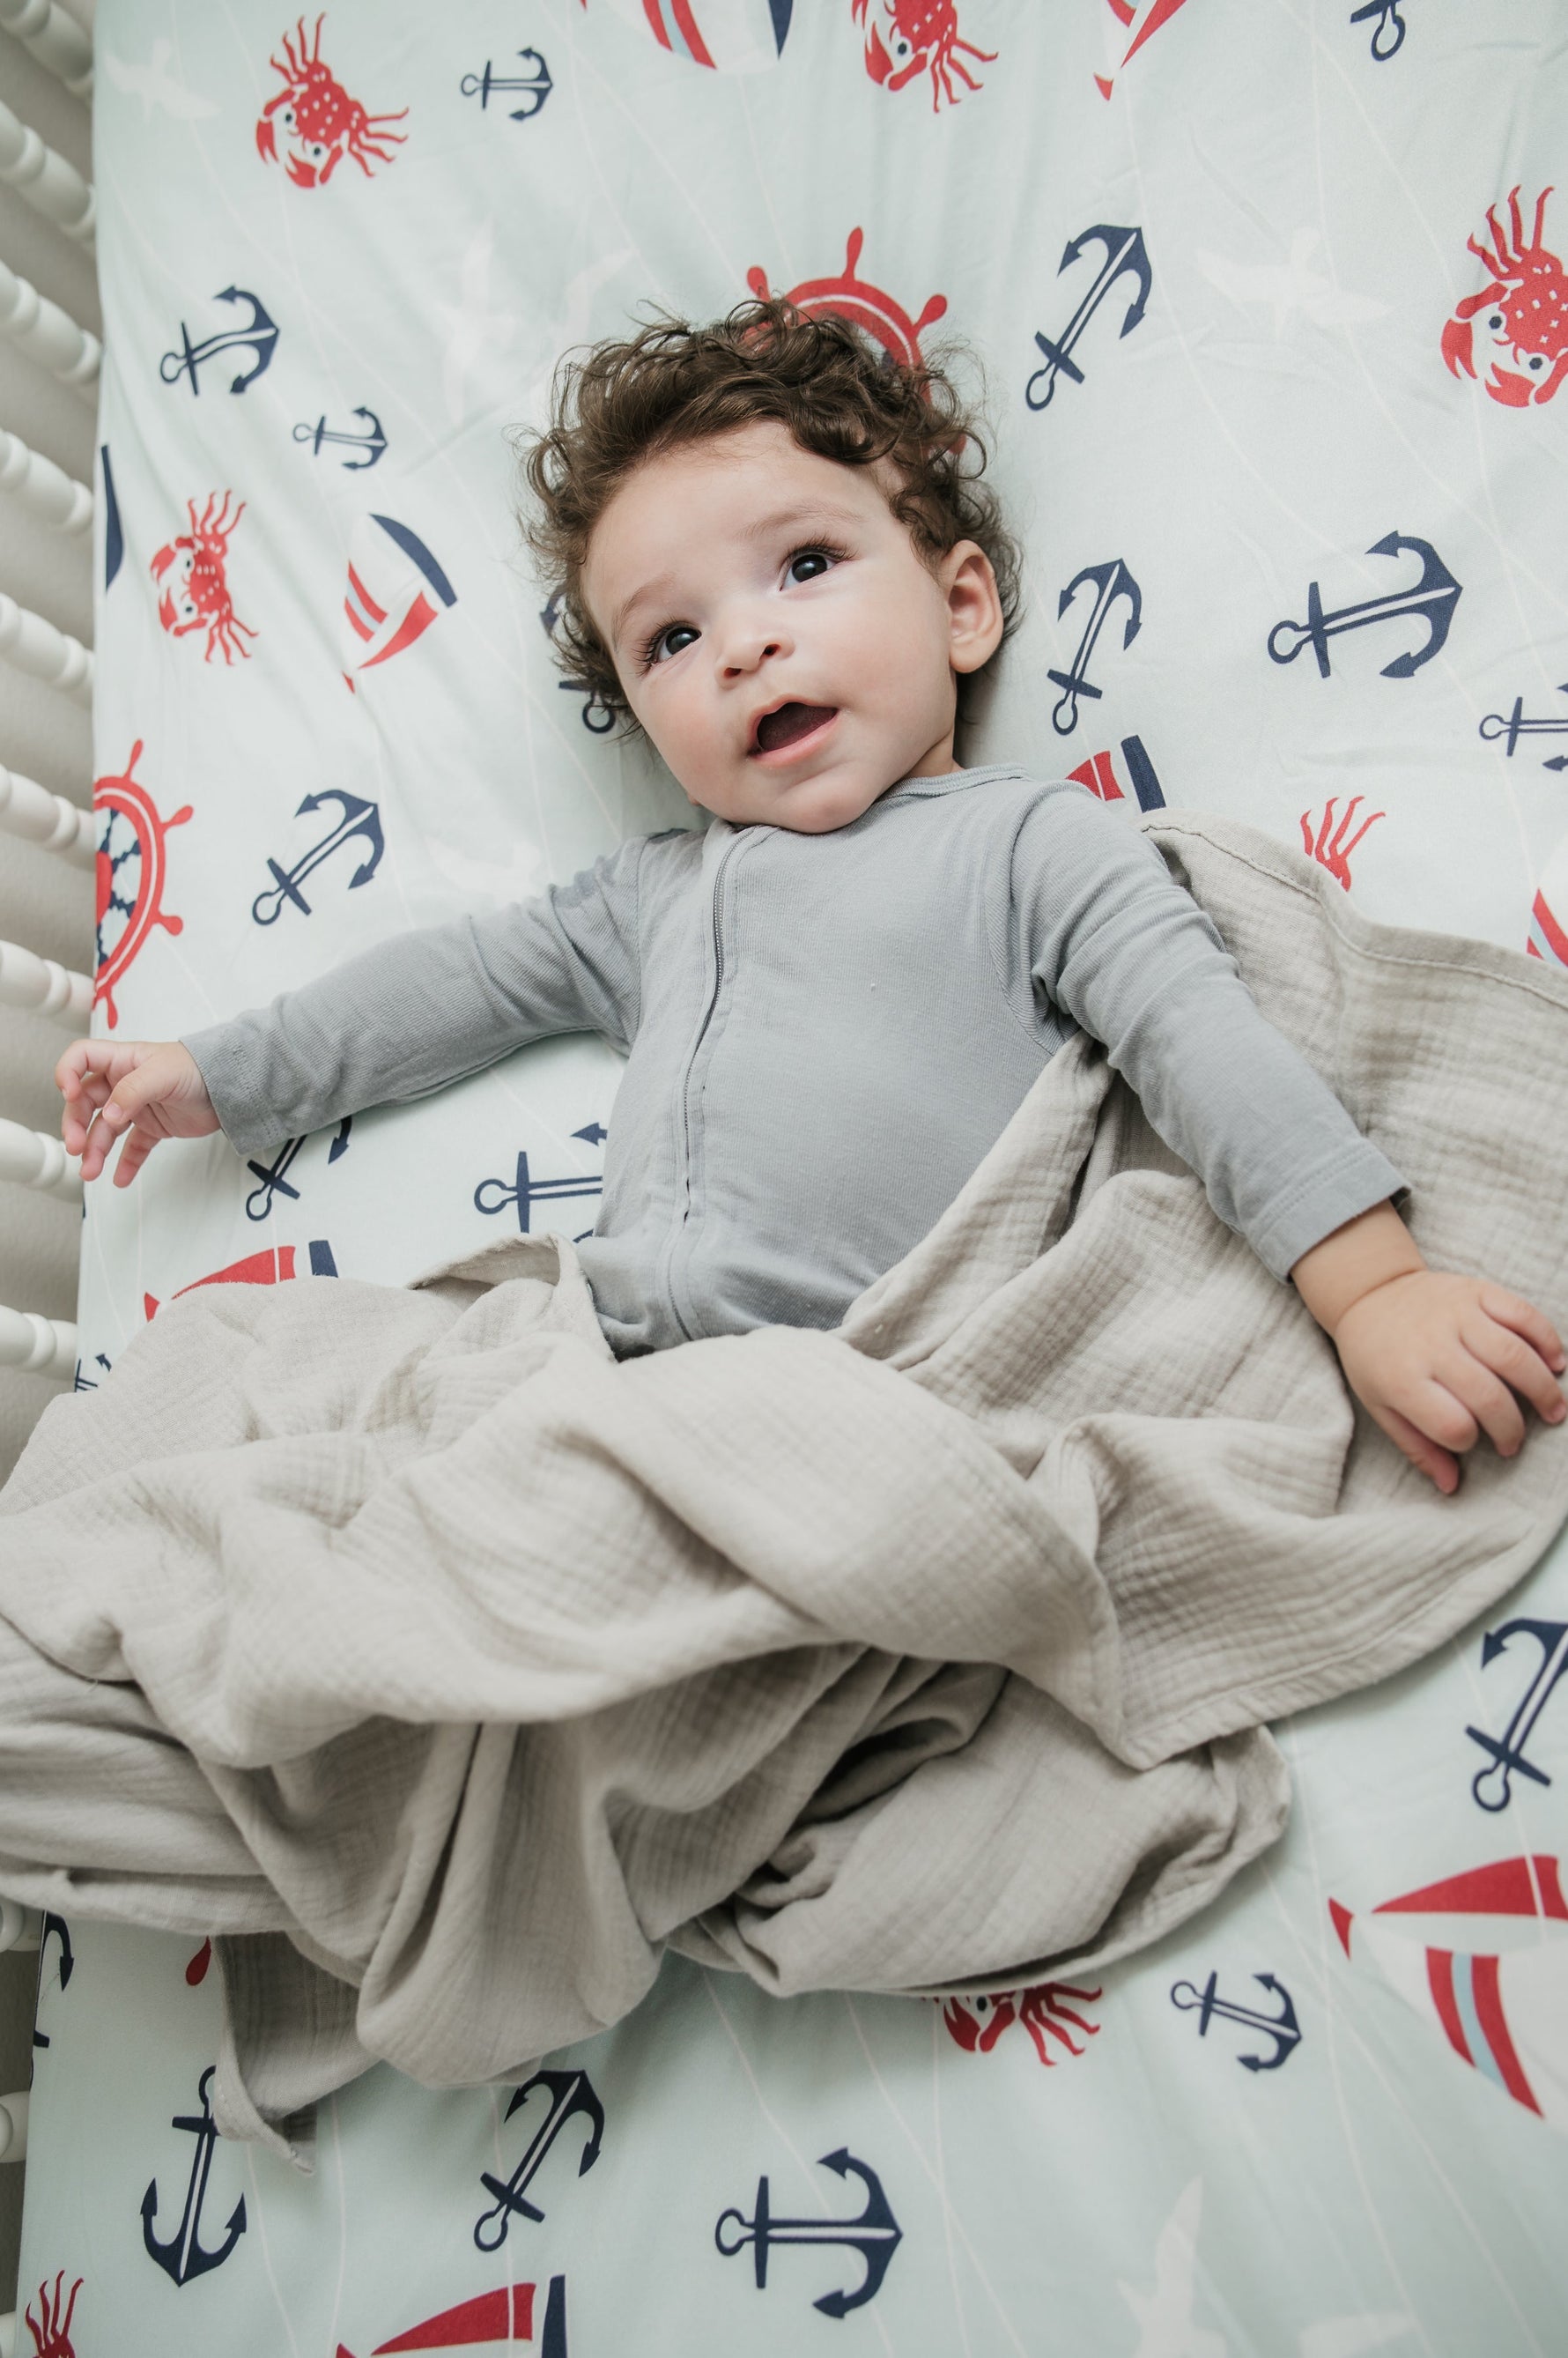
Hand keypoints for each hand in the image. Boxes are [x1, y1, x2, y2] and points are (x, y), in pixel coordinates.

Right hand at [55, 1037, 218, 1186]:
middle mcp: (123, 1083)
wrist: (232, 1088)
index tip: (68, 1094)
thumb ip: (133, 1091)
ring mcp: (137, 1107)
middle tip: (77, 1147)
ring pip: (105, 1129)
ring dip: (95, 1150)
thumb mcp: (164, 1073)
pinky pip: (133, 1147)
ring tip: (90, 1171)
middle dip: (76, 1125)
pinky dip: (126, 1163)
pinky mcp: (153, 1127)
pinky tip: (120, 1178)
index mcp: (122, 1060)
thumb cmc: (199, 1068)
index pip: (81, 1058)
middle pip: (85, 1102)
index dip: (68, 1073)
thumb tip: (108, 1114)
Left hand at [1330, 1270, 1565, 1493]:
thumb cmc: (1376, 1357)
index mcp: (1402, 1379)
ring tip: (1554, 1410)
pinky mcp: (1477, 1291)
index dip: (1469, 1441)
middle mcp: (1432, 1345)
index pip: (1451, 1424)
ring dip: (1543, 1388)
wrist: (1370, 1293)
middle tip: (1515, 1441)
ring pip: (1514, 1356)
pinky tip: (1556, 1363)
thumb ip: (1416, 1446)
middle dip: (1512, 1428)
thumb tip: (1451, 1486)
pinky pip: (1522, 1314)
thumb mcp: (1380, 1405)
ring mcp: (1457, 1314)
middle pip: (1488, 1396)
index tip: (1473, 1442)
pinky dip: (1547, 1340)